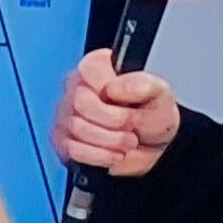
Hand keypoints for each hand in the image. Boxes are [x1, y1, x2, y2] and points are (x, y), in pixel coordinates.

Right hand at [54, 47, 181, 175]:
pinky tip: (114, 154)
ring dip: (110, 141)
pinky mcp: (62, 140)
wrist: (152, 147)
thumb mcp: (160, 95)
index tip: (129, 103)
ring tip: (127, 141)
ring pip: (77, 128)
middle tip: (131, 126)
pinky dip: (99, 156)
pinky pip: (72, 149)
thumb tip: (112, 89)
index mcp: (98, 66)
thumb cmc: (152, 116)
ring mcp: (66, 114)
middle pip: (81, 102)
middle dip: (114, 121)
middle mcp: (76, 87)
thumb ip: (142, 84)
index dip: (112, 92)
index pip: (89, 72)